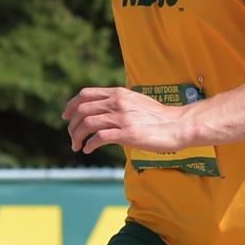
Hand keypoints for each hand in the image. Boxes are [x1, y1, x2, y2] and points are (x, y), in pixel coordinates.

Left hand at [61, 86, 193, 155]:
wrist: (177, 125)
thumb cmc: (158, 117)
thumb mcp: (136, 101)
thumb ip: (119, 102)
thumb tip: (104, 109)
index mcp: (118, 93)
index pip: (85, 94)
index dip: (71, 105)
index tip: (66, 116)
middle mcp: (117, 103)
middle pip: (82, 110)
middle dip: (72, 125)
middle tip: (72, 137)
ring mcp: (121, 118)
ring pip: (87, 124)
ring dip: (76, 136)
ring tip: (76, 146)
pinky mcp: (126, 133)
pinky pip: (99, 138)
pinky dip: (89, 144)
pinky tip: (88, 150)